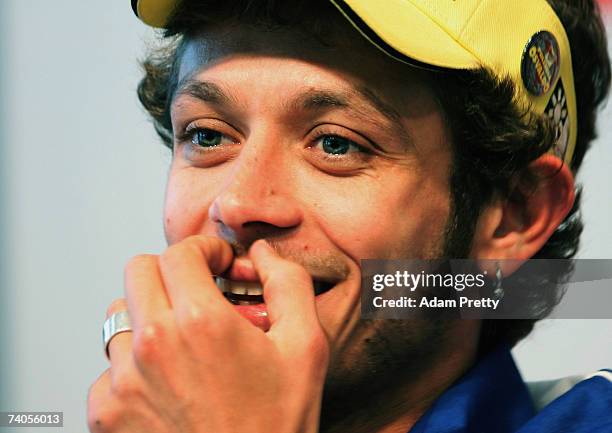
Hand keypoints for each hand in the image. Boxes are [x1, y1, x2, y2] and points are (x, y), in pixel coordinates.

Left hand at [87, 236, 328, 432]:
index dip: (204, 249)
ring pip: (122, 318)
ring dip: (152, 319)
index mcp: (201, 323)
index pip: (180, 253)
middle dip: (170, 272)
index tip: (216, 262)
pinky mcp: (107, 412)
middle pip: (138, 272)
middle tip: (196, 290)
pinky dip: (134, 367)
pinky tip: (168, 384)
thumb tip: (262, 254)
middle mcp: (154, 346)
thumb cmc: (275, 426)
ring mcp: (124, 381)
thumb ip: (289, 286)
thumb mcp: (305, 349)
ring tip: (184, 345)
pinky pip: (110, 367)